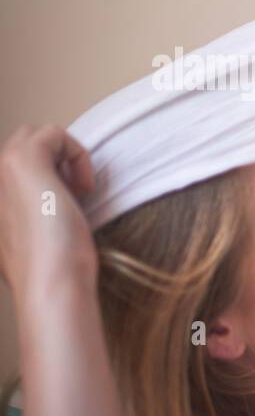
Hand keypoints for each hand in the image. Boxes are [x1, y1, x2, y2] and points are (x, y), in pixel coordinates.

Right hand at [0, 125, 98, 300]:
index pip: (21, 165)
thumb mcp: (40, 236)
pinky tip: (84, 188)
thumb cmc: (53, 269)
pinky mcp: (22, 160)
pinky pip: (54, 132)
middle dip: (56, 159)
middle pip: (25, 142)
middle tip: (74, 194)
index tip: (69, 205)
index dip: (54, 176)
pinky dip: (79, 154)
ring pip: (37, 134)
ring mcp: (2, 168)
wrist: (50, 283)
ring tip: (78, 191)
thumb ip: (37, 214)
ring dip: (66, 156)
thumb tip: (59, 200)